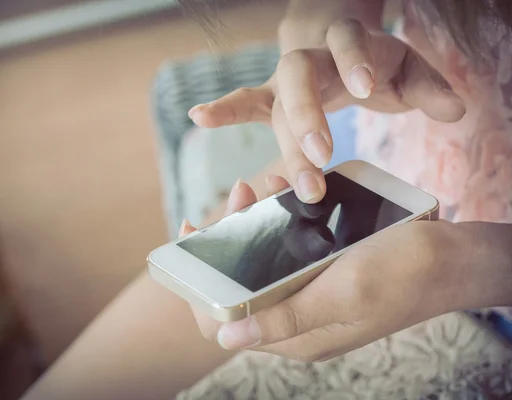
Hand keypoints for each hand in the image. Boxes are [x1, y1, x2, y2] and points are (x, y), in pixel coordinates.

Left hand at [179, 177, 477, 361]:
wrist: (454, 256)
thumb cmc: (405, 273)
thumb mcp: (344, 294)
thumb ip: (285, 316)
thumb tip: (225, 337)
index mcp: (297, 334)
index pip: (223, 320)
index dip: (198, 284)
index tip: (192, 234)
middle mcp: (297, 318)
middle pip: (238, 283)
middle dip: (229, 237)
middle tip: (240, 193)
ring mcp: (310, 294)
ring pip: (261, 262)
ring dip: (255, 223)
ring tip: (264, 186)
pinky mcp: (323, 275)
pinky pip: (287, 250)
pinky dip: (280, 221)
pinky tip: (286, 192)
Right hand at [188, 19, 465, 202]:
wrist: (336, 50)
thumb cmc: (374, 63)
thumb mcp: (406, 68)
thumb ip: (429, 86)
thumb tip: (456, 110)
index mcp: (346, 43)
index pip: (345, 44)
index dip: (351, 61)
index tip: (361, 90)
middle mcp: (310, 60)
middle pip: (300, 82)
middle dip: (307, 118)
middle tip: (322, 159)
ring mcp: (285, 82)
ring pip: (276, 108)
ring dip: (284, 146)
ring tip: (289, 185)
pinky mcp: (271, 101)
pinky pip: (244, 103)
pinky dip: (224, 110)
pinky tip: (200, 117)